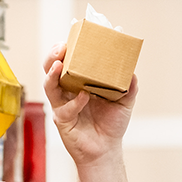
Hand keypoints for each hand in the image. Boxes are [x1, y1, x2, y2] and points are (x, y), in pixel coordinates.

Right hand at [41, 42, 136, 167]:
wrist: (106, 150)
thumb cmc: (111, 124)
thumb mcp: (125, 101)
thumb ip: (129, 85)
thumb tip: (132, 70)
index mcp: (80, 80)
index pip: (71, 58)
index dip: (71, 45)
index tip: (76, 31)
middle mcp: (68, 90)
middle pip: (52, 67)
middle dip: (53, 55)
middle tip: (61, 47)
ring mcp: (62, 104)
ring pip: (49, 85)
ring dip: (52, 73)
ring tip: (59, 64)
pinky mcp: (62, 120)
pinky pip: (64, 109)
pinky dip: (75, 102)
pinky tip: (84, 97)